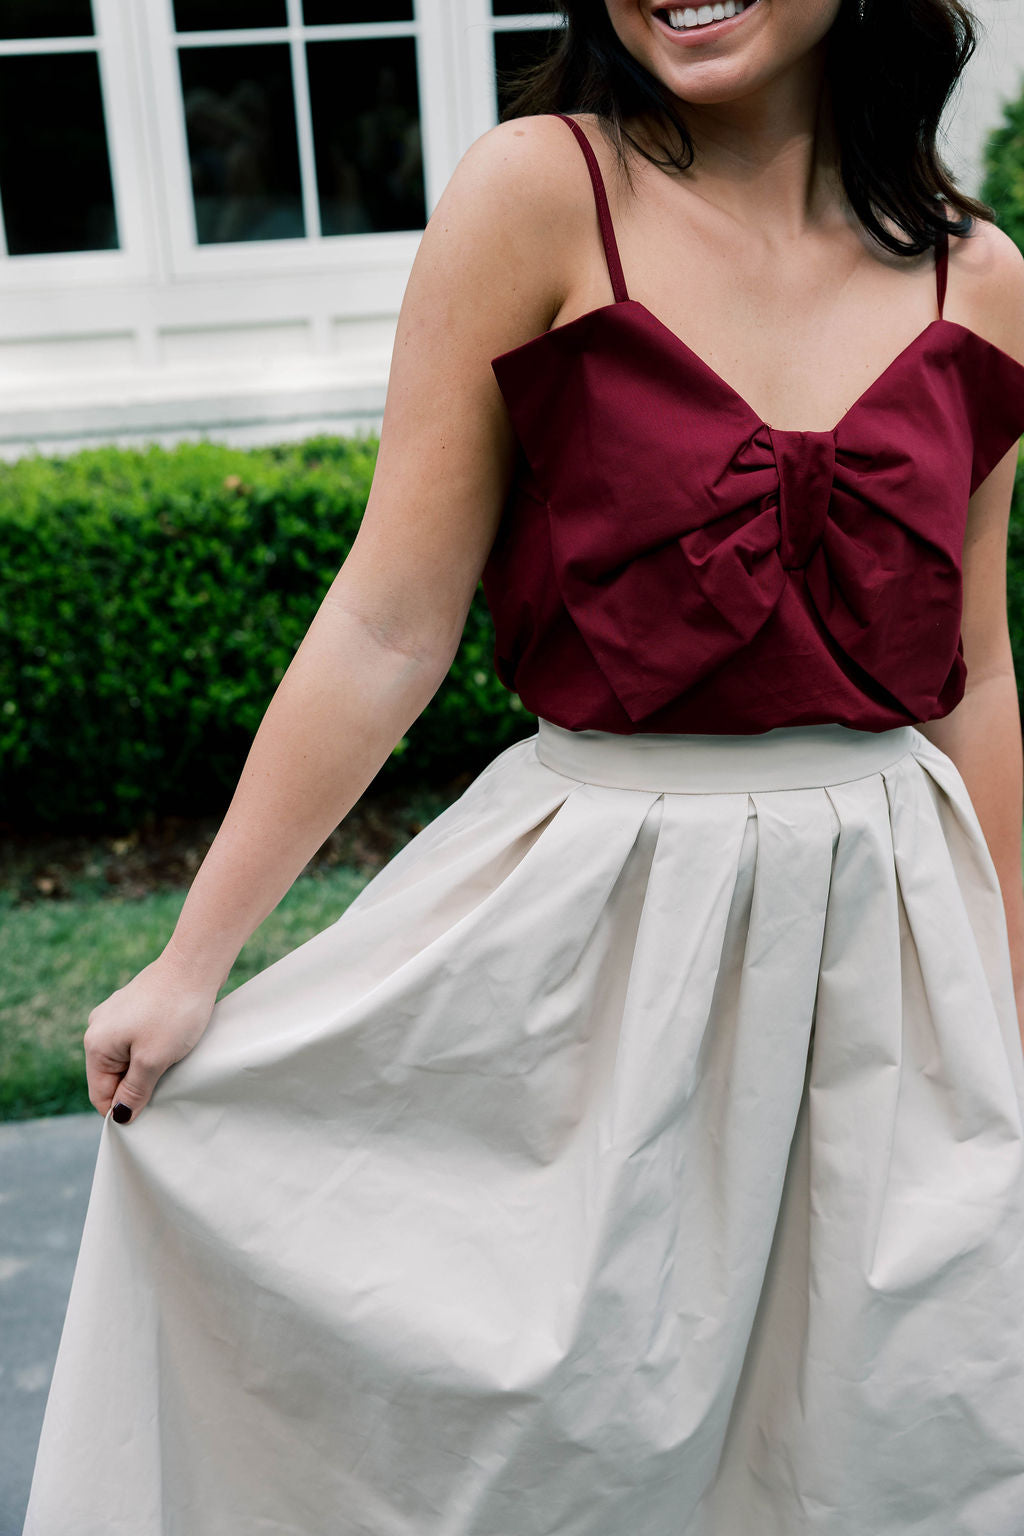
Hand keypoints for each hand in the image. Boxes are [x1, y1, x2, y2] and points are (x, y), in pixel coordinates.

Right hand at [84, 952, 219, 1123]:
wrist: (194, 964)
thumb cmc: (174, 1012)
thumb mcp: (153, 1060)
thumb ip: (134, 1091)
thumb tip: (120, 1117)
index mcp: (95, 1044)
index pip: (100, 1094)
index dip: (123, 1109)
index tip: (150, 1112)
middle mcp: (98, 1027)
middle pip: (112, 1076)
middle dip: (136, 1085)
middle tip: (166, 1083)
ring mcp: (115, 1014)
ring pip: (127, 1057)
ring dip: (147, 1066)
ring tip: (172, 1059)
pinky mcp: (134, 1006)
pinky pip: (137, 1039)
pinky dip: (152, 1047)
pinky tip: (173, 1043)